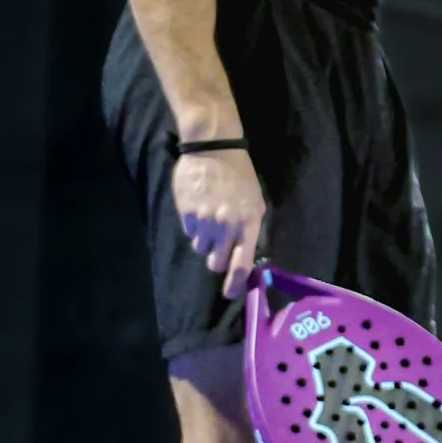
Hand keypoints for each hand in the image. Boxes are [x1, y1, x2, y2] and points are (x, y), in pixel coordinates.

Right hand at [171, 148, 265, 299]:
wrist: (213, 149)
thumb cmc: (239, 176)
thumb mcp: (255, 202)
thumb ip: (250, 229)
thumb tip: (246, 256)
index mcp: (248, 224)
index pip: (242, 264)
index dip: (235, 284)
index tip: (230, 293)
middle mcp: (226, 226)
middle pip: (216, 263)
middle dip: (217, 257)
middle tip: (218, 243)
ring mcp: (205, 221)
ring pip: (200, 248)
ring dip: (205, 239)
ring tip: (209, 217)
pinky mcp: (186, 213)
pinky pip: (189, 232)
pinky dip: (193, 225)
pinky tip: (199, 207)